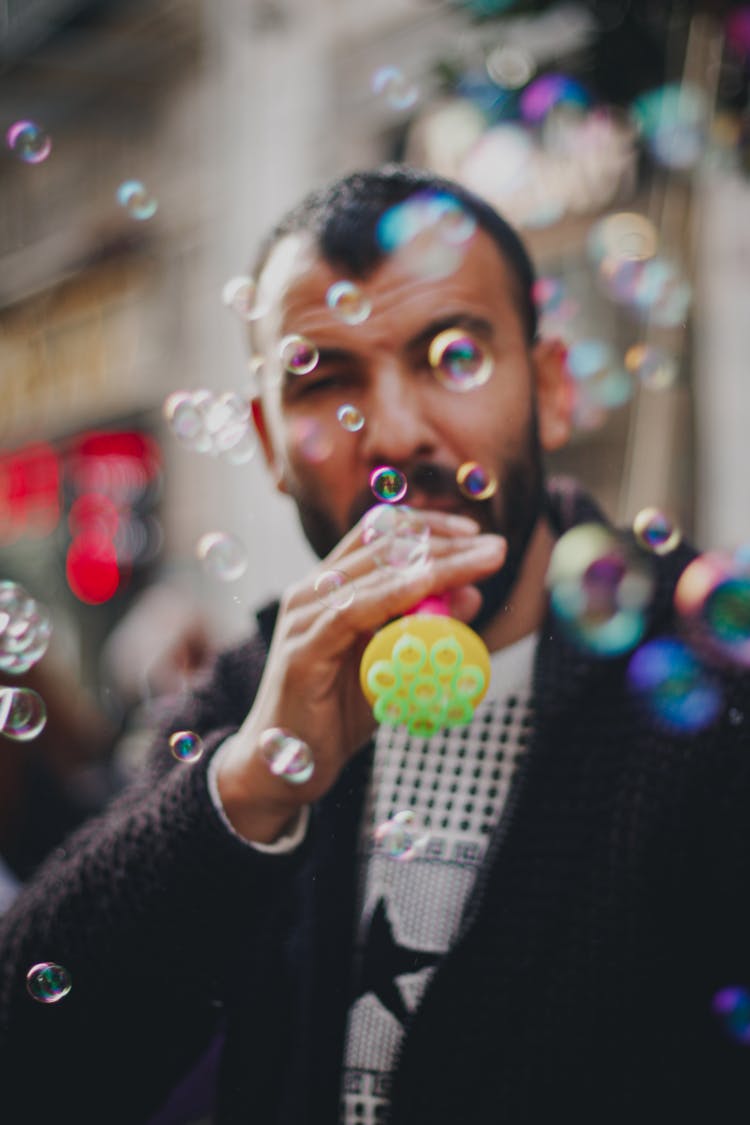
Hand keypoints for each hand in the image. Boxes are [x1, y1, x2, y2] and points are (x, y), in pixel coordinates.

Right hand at [216, 510, 506, 841]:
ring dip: (437, 563)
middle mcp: (312, 591)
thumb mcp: (394, 665)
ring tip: (482, 560)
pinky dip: (395, 594)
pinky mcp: (302, 650)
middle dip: (446, 543)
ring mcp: (304, 617)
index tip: (475, 532)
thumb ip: (426, 628)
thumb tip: (472, 594)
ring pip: (377, 573)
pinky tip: (429, 586)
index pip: (379, 535)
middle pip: (384, 547)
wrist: (286, 767)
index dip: (428, 526)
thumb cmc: (338, 713)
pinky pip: (353, 613)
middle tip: (496, 547)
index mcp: (330, 587)